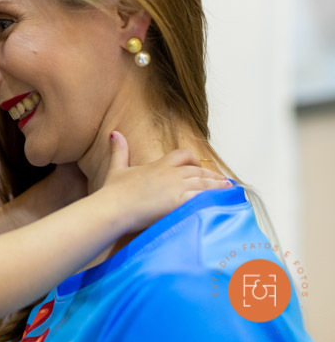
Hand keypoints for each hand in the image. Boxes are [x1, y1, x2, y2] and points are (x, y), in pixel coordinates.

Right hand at [100, 131, 230, 232]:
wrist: (113, 208)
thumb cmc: (114, 192)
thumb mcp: (116, 168)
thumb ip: (120, 151)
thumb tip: (115, 133)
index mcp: (159, 165)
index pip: (183, 155)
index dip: (194, 160)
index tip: (200, 166)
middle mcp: (170, 174)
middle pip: (198, 171)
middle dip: (212, 176)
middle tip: (223, 182)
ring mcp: (176, 188)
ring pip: (203, 184)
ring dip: (217, 187)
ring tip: (228, 190)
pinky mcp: (178, 203)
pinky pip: (201, 199)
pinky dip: (212, 200)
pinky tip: (220, 203)